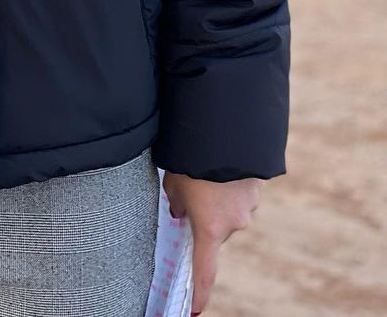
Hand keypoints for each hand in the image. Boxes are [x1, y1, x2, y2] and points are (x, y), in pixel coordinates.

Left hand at [163, 173, 262, 312]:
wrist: (224, 132)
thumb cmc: (192, 160)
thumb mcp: (173, 183)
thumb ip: (177, 203)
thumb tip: (182, 212)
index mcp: (210, 229)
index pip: (204, 271)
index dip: (199, 293)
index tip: (194, 311)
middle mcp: (234, 225)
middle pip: (215, 230)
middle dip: (203, 216)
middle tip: (188, 187)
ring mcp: (249, 207)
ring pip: (229, 210)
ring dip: (217, 197)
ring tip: (203, 170)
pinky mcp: (257, 188)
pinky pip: (239, 192)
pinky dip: (229, 184)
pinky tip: (219, 164)